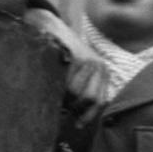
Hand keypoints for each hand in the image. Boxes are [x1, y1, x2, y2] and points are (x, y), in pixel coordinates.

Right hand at [23, 8, 111, 125]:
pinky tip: (51, 80)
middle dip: (74, 107)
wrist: (49, 27)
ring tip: (55, 90)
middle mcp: (100, 67)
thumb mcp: (77, 71)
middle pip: (90, 99)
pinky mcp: (78, 58)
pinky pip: (67, 83)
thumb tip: (77, 119)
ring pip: (77, 93)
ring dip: (63, 97)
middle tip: (63, 107)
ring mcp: (90, 61)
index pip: (100, 101)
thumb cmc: (60, 54)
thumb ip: (81, 90)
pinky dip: (58, 87)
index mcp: (103, 72)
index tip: (77, 124)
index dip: (88, 115)